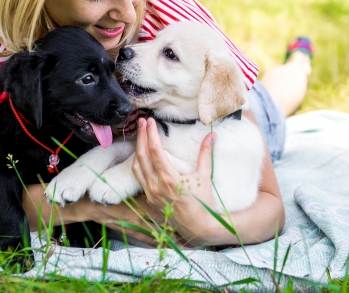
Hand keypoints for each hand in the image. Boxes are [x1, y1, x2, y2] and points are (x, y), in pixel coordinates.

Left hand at [131, 117, 217, 243]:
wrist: (198, 227)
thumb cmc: (203, 202)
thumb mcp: (204, 176)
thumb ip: (205, 153)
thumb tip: (212, 134)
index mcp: (169, 179)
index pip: (155, 150)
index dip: (150, 134)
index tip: (150, 121)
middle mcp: (156, 186)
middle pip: (141, 155)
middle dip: (140, 136)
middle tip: (141, 122)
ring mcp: (151, 193)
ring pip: (136, 167)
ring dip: (137, 150)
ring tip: (139, 136)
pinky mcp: (149, 199)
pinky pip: (139, 178)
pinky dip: (138, 164)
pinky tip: (141, 157)